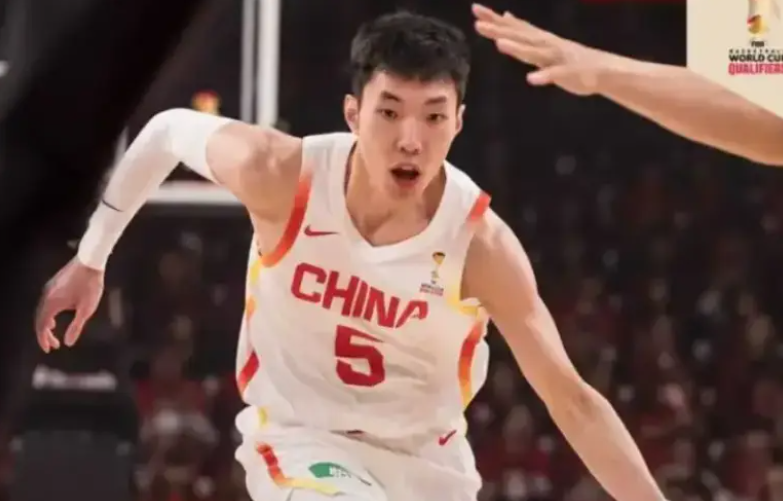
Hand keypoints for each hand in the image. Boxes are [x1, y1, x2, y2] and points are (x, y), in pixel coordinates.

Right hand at [35, 258, 103, 351]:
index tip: (49, 350)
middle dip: (45, 334)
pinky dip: (48, 314)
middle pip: (40, 319)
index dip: (44, 339)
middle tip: (53, 345)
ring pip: (42, 310)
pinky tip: (56, 316)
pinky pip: (46, 303)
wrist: (90, 261)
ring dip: (46, 323)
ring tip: (53, 334)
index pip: (42, 326)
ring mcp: (48, 289)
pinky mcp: (53, 284)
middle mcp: (46, 296)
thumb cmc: (91, 285)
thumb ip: (76, 326)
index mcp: (52, 304)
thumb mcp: (87, 308)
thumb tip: (68, 342)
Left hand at [472, 3, 613, 95]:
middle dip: (499, 30)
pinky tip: (531, 79)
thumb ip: (523, 30)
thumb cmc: (569, 58)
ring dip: (518, 48)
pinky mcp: (568, 73)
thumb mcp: (542, 41)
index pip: (513, 26)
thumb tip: (506, 16)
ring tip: (500, 44)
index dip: (494, 18)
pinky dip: (543, 76)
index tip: (475, 9)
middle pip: (519, 36)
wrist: (602, 70)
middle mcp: (546, 44)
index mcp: (538, 39)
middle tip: (478, 24)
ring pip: (535, 52)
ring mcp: (557, 58)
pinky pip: (554, 75)